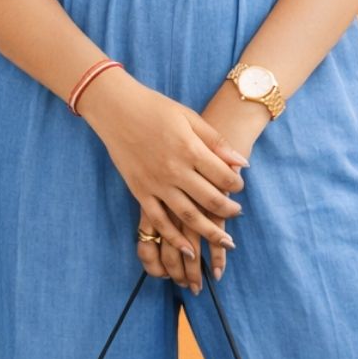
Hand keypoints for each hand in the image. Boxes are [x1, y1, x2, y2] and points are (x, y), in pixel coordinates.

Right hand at [77, 69, 250, 291]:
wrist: (115, 109)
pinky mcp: (139, 192)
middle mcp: (174, 170)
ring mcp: (155, 184)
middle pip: (210, 199)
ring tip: (225, 241)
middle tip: (238, 213)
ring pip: (188, 216)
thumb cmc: (155, 108)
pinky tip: (188, 249)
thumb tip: (242, 164)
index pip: (223, 176)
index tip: (239, 186)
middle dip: (228, 210)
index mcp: (189, 149)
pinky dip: (174, 238)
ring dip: (209, 231)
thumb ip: (216, 142)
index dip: (236, 185)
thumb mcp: (190, 117)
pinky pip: (159, 221)